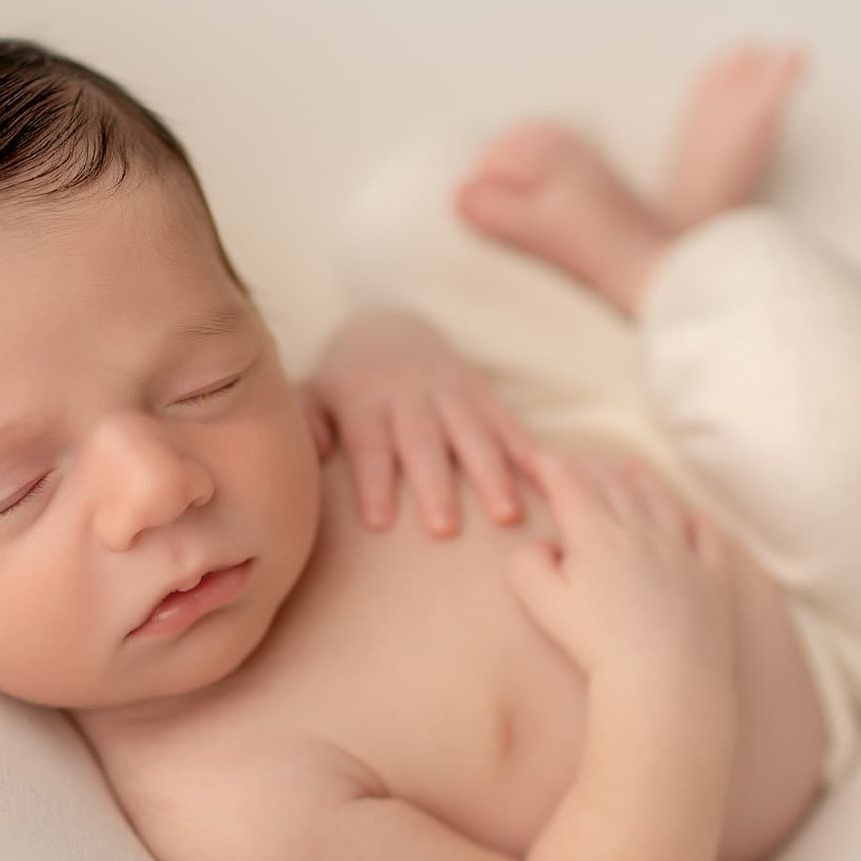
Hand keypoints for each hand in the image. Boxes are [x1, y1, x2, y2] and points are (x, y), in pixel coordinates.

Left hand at [300, 309, 538, 535]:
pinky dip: (529, 451)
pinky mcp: (483, 393)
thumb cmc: (343, 386)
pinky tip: (550, 480)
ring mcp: (452, 392)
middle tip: (443, 530)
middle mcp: (410, 395)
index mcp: (364, 399)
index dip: (373, 481)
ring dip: (492, 474)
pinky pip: (509, 423)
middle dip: (435, 484)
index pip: (369, 442)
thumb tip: (317, 454)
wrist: (388, 330)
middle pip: (424, 442)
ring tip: (506, 516)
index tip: (379, 522)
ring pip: (474, 433)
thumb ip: (310, 424)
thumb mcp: (314, 395)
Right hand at [503, 448, 737, 682]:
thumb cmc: (597, 647)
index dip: (546, 464)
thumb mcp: (543, 604)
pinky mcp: (713, 580)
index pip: (568, 482)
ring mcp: (683, 553)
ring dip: (643, 481)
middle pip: (614, 485)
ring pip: (662, 502)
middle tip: (572, 464)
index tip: (531, 456)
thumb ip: (528, 564)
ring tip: (631, 469)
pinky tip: (695, 520)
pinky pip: (709, 538)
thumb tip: (540, 544)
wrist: (664, 682)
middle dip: (588, 468)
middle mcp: (643, 531)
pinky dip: (699, 523)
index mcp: (597, 533)